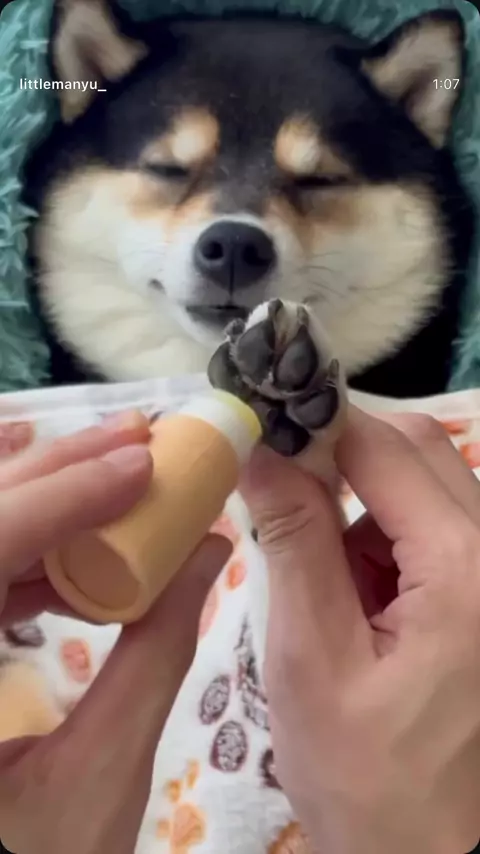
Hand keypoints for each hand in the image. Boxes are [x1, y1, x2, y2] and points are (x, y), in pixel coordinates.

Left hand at [0, 414, 230, 853]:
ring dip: (43, 498)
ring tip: (121, 469)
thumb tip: (207, 552)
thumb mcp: (101, 776)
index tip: (142, 463)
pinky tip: (71, 521)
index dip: (59, 496)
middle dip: (53, 473)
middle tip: (134, 439)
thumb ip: (155, 657)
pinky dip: (23, 539)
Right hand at [241, 409, 479, 853]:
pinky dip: (388, 549)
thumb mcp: (312, 662)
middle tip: (285, 513)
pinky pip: (437, 533)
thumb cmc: (367, 783)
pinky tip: (366, 613)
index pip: (385, 449)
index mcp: (467, 569)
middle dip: (344, 467)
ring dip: (364, 517)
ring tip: (334, 602)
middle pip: (418, 453)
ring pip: (426, 489)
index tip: (259, 427)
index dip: (317, 424)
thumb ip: (293, 544)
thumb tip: (262, 451)